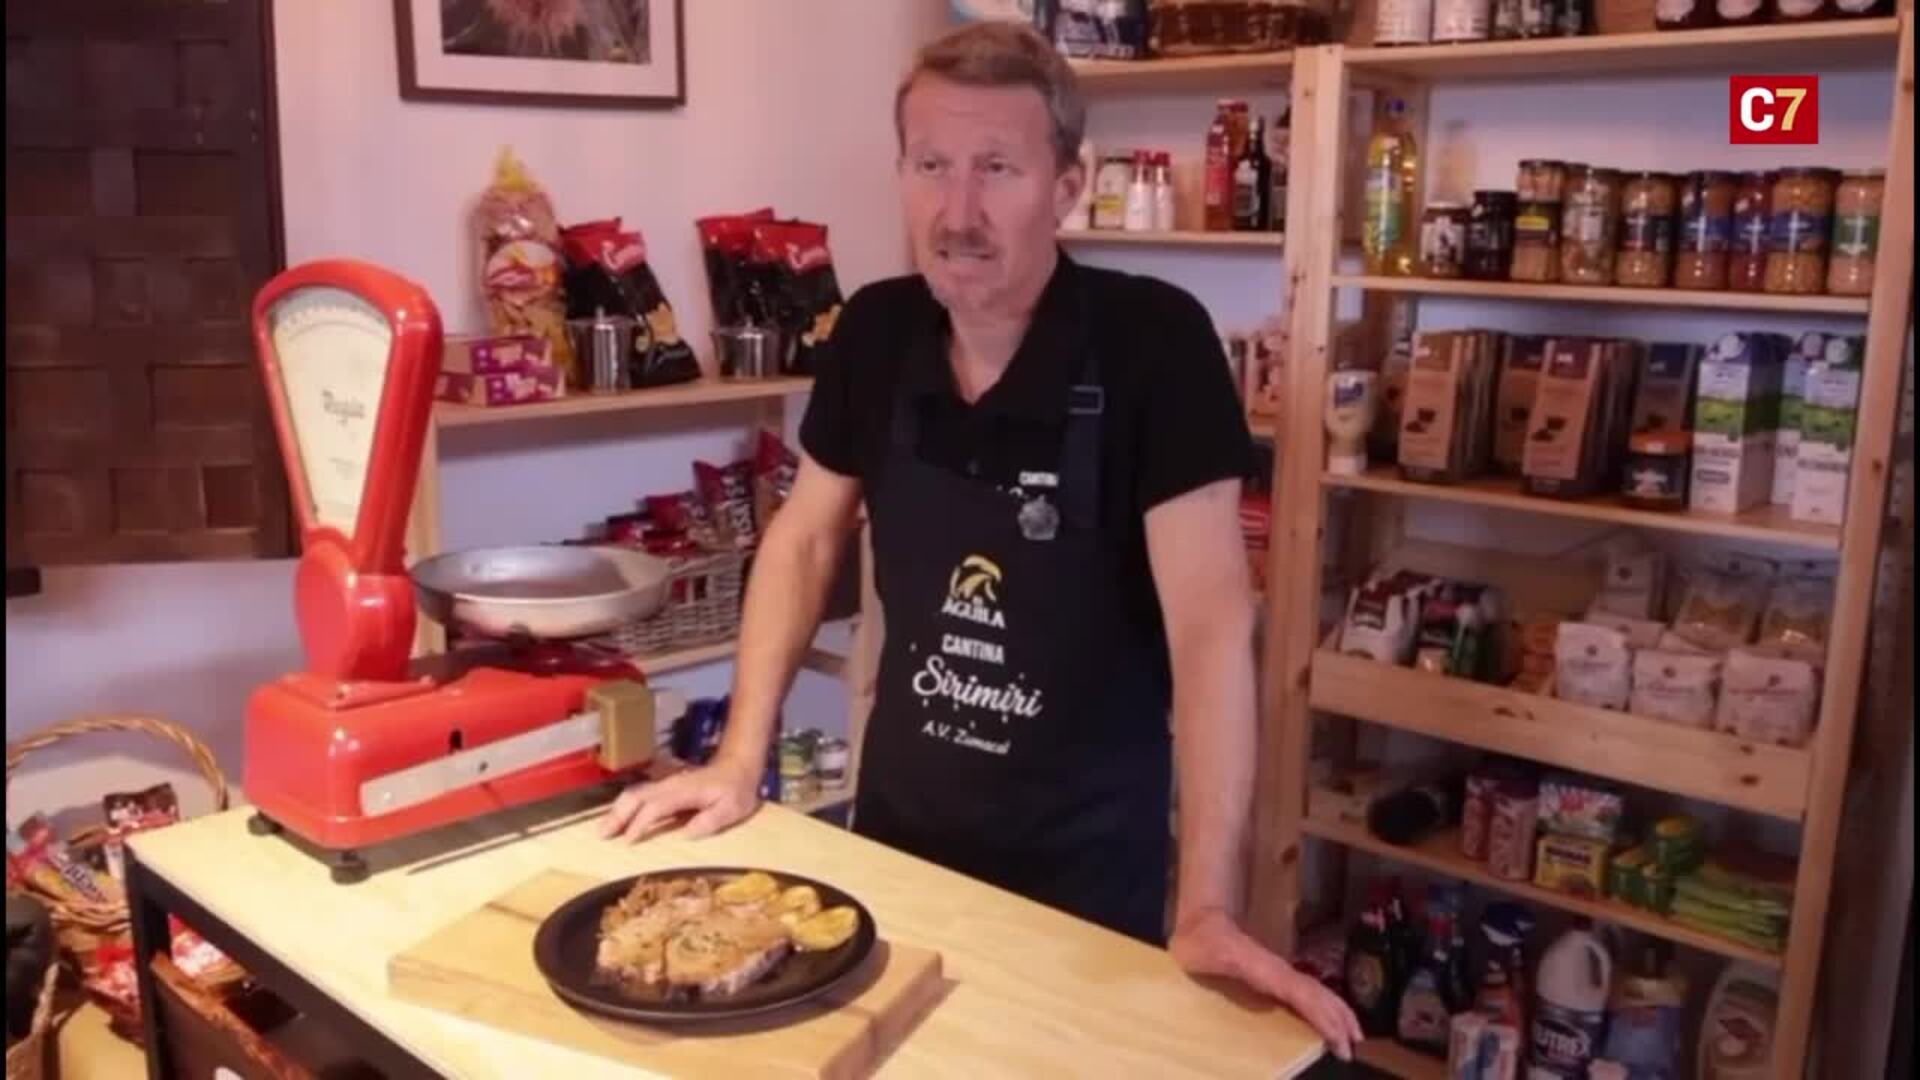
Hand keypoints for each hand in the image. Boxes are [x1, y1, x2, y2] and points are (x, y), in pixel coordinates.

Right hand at [599, 756, 761, 842]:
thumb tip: (686, 833)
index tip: (628, 841)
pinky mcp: (665, 785)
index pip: (655, 807)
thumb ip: (710, 821)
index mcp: (684, 792)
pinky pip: (639, 793)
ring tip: (603, 829)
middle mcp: (670, 785)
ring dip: (617, 809)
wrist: (738, 767)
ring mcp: (666, 783)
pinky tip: (617, 817)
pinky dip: (625, 805)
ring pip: (634, 792)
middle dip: (618, 815)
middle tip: (602, 835)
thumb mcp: (732, 808)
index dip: (640, 823)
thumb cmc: (736, 790)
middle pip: (636, 796)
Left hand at [1169, 907, 1361, 1061]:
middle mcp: (1278, 971)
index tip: (1339, 1038)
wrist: (1202, 919)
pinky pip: (1307, 992)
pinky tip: (1329, 1018)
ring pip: (1316, 991)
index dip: (1322, 1016)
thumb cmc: (1197, 941)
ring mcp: (1279, 972)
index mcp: (1265, 970)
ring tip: (1354, 1033)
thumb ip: (1216, 960)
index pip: (1302, 994)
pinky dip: (1324, 1006)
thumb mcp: (1199, 953)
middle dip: (1339, 1017)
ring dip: (1337, 1011)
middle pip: (1316, 994)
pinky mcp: (1275, 975)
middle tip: (1355, 1044)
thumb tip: (1232, 966)